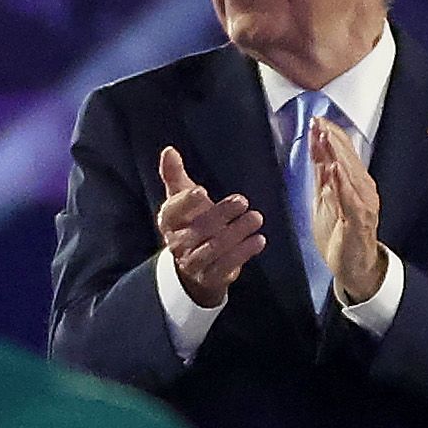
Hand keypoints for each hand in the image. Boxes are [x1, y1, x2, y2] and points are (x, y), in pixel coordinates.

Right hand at [154, 146, 260, 307]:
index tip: (202, 192)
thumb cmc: (191, 222)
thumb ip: (175, 175)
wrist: (195, 265)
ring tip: (256, 218)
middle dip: (221, 214)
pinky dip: (244, 253)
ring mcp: (193, 262)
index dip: (185, 203)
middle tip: (244, 201)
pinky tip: (259, 240)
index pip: (172, 212)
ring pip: (215, 247)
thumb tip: (169, 150)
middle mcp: (176, 243)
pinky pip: (227, 265)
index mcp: (168, 221)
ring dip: (237, 233)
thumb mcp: (182, 198)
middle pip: (199, 229)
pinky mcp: (210, 277)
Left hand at [307, 115, 387, 303]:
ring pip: (351, 175)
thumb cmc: (339, 230)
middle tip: (320, 122)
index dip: (332, 136)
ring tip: (327, 138)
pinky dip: (343, 185)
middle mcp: (363, 190)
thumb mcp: (325, 196)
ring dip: (339, 155)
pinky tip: (335, 171)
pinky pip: (351, 200)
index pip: (344, 154)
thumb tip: (316, 144)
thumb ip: (322, 172)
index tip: (318, 120)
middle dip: (334, 140)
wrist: (353, 265)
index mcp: (355, 183)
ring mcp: (364, 205)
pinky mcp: (360, 222)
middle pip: (348, 160)